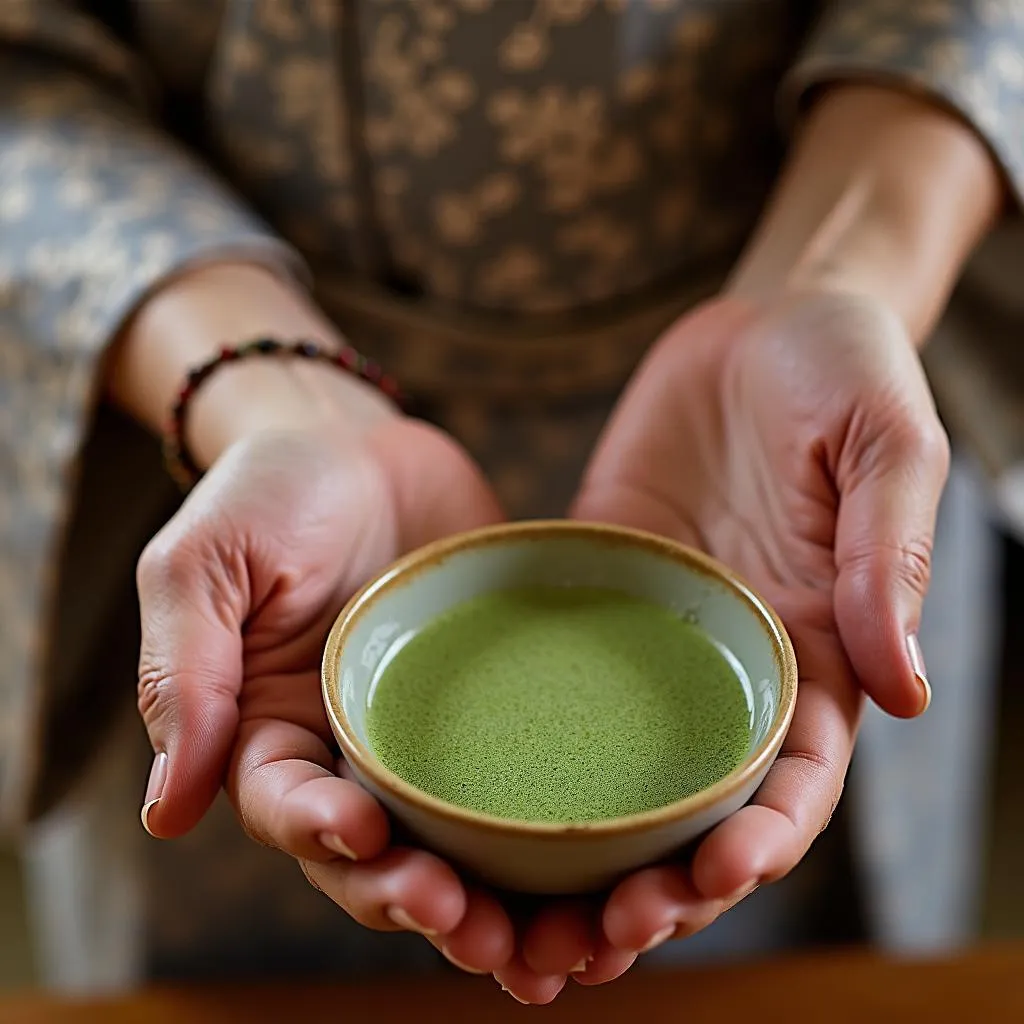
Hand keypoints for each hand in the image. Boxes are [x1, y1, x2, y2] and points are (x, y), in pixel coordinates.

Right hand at [135, 418, 527, 974]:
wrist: (360, 441)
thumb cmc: (268, 492)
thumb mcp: (202, 564)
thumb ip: (184, 676)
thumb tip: (167, 810)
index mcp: (270, 729)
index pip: (288, 808)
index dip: (322, 835)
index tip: (364, 834)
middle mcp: (350, 749)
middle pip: (378, 854)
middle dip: (415, 896)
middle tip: (466, 920)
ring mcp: (428, 732)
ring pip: (455, 838)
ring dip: (489, 898)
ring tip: (536, 941)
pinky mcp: (495, 705)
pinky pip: (522, 777)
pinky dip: (548, 835)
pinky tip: (595, 872)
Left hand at [505, 291, 947, 985]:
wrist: (762, 319)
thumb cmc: (842, 373)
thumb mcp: (886, 446)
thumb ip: (891, 556)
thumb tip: (907, 687)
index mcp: (817, 650)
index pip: (794, 778)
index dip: (761, 840)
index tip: (713, 876)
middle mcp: (731, 662)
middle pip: (696, 802)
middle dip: (659, 879)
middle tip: (595, 934)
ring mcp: (657, 632)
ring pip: (617, 766)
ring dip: (579, 848)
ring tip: (523, 912)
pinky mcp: (594, 589)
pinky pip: (556, 675)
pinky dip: (523, 745)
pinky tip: (469, 792)